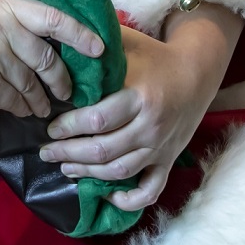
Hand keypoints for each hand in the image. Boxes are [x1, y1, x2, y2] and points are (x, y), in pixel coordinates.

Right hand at [0, 0, 100, 121]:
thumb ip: (16, 24)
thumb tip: (58, 44)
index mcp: (2, 6)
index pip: (52, 18)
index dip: (81, 34)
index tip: (100, 49)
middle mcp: (0, 28)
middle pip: (48, 59)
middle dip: (63, 80)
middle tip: (70, 92)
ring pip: (35, 86)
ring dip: (43, 101)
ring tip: (44, 107)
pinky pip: (19, 102)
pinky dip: (23, 110)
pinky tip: (20, 111)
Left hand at [36, 3, 242, 209]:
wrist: (197, 71)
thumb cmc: (154, 55)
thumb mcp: (125, 44)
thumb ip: (93, 45)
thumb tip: (56, 44)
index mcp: (140, 96)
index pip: (98, 120)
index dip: (69, 128)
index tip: (50, 127)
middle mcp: (151, 126)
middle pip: (103, 150)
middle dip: (68, 154)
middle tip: (46, 151)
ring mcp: (161, 147)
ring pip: (118, 172)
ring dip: (87, 174)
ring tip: (65, 168)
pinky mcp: (168, 160)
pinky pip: (149, 190)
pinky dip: (129, 200)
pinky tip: (107, 196)